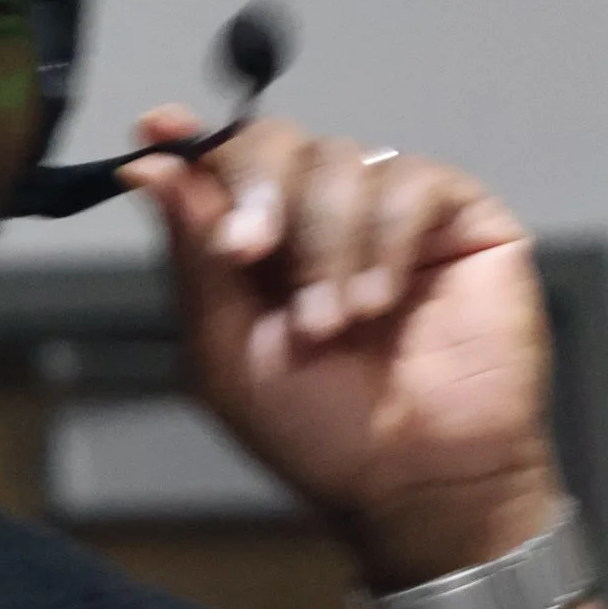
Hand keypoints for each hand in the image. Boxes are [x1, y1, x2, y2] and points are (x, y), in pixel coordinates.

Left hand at [122, 109, 563, 589]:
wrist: (415, 481)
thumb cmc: (319, 433)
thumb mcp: (225, 349)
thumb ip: (192, 254)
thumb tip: (148, 162)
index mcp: (256, 248)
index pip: (221, 165)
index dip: (191, 142)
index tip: (158, 127)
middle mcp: (319, 218)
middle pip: (276, 142)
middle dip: (257, 192)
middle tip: (251, 256)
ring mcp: (389, 212)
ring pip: (340, 160)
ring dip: (325, 246)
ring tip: (335, 324)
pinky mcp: (459, 216)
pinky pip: (410, 182)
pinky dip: (385, 239)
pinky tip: (381, 301)